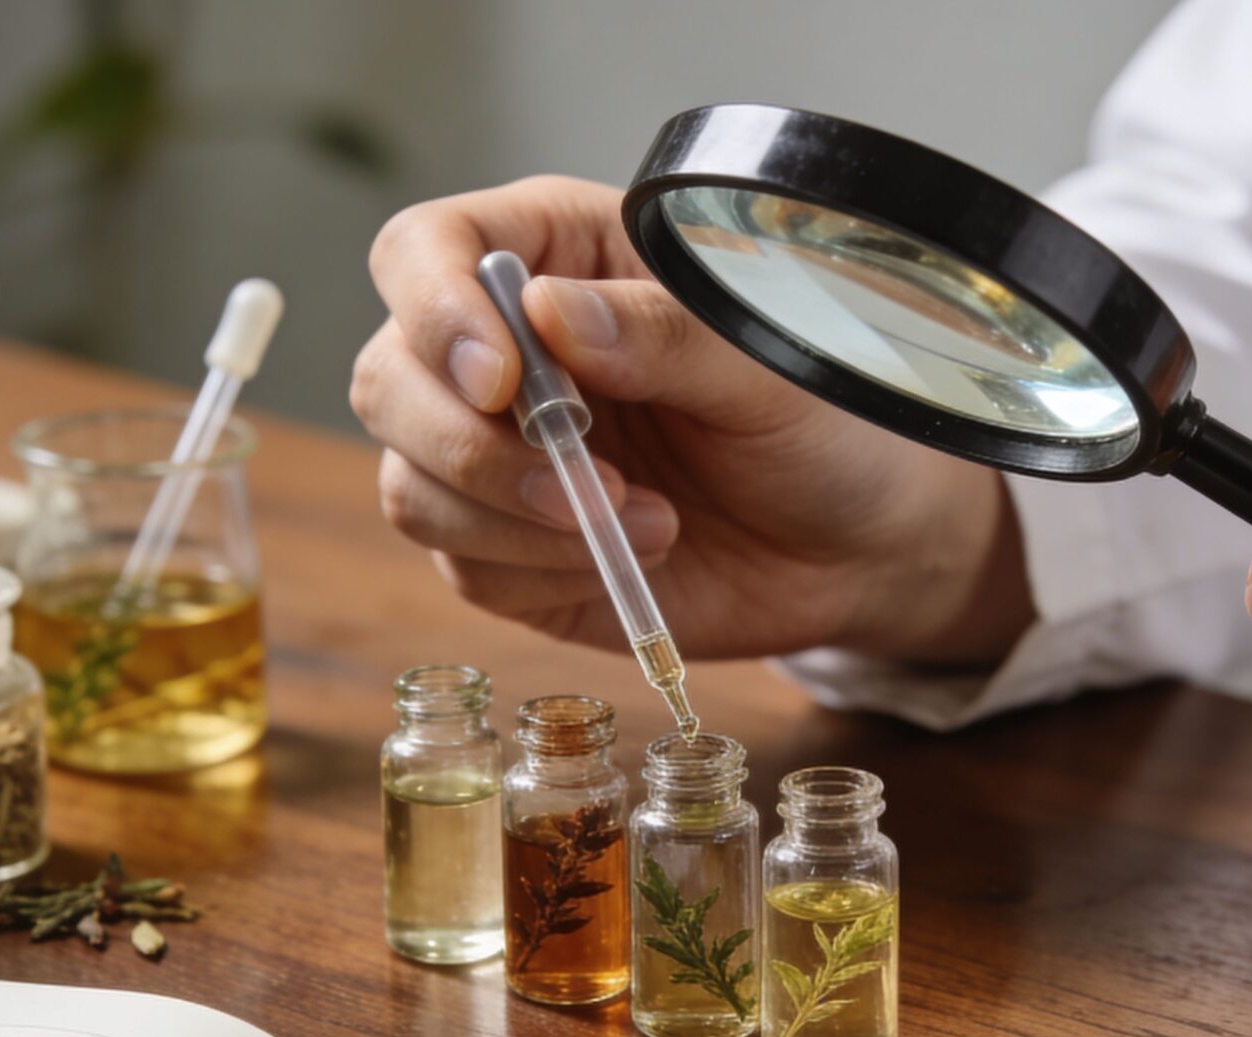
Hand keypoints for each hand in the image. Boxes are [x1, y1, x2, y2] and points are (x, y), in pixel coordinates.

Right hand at [350, 176, 1030, 663]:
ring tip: (646, 523)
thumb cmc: (822, 418)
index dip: (435, 311)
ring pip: (412, 483)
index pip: (426, 251)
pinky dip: (540, 570)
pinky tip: (635, 557)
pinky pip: (464, 565)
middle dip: (469, 447)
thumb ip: (662, 334)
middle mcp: (501, 351)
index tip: (502, 381)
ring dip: (513, 520)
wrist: (862, 539)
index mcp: (555, 255)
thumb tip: (551, 317)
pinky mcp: (506, 550)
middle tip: (589, 485)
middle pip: (389, 378)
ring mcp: (492, 456)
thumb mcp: (765, 362)